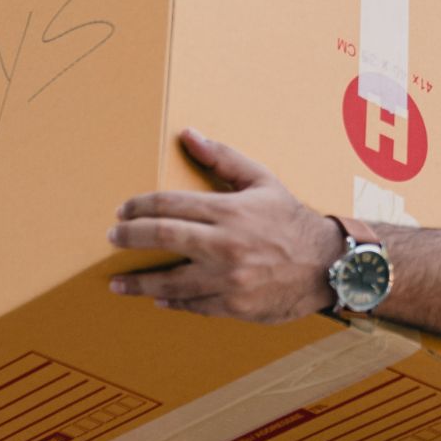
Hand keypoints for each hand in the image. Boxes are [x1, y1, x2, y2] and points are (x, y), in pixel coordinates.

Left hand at [106, 130, 341, 322]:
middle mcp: (226, 245)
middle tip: (112, 237)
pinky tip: (158, 300)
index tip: (123, 210)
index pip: (170, 204)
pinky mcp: (235, 305)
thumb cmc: (292, 219)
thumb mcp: (262, 181)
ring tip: (118, 283)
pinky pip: (194, 305)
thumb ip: (223, 158)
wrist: (328, 263)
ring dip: (139, 282)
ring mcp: (229, 278)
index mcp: (230, 211)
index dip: (140, 206)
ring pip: (171, 281)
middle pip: (163, 237)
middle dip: (131, 236)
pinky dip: (173, 303)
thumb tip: (189, 134)